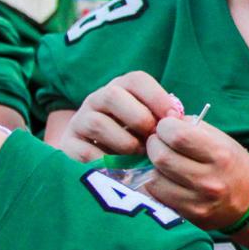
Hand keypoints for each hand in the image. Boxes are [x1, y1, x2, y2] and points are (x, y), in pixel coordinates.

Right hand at [61, 71, 180, 162]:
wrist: (101, 162)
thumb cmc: (137, 142)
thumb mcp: (151, 128)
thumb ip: (164, 121)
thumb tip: (180, 120)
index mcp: (121, 89)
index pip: (136, 80)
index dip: (157, 97)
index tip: (173, 118)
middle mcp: (97, 100)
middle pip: (112, 95)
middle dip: (138, 118)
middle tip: (153, 138)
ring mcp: (80, 121)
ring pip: (96, 122)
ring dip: (123, 142)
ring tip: (137, 155)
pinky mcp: (68, 145)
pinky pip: (84, 151)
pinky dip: (106, 162)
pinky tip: (120, 169)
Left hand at [145, 115, 248, 232]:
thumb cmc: (232, 163)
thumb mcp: (220, 139)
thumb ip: (192, 126)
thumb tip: (163, 120)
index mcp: (219, 155)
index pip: (177, 136)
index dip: (165, 127)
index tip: (167, 127)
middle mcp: (209, 180)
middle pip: (161, 157)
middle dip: (154, 145)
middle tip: (160, 142)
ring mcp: (198, 201)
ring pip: (154, 179)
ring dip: (154, 166)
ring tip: (164, 162)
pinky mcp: (189, 214)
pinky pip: (157, 196)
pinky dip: (156, 184)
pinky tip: (166, 178)